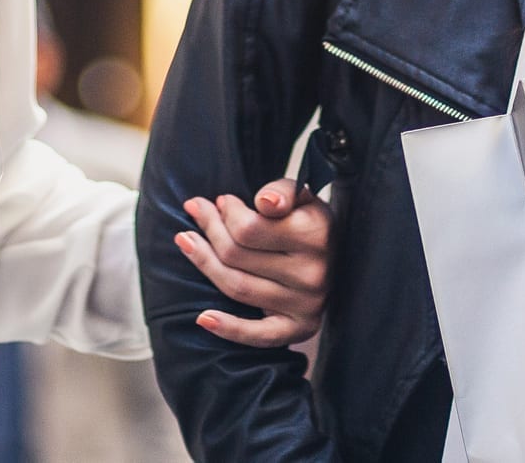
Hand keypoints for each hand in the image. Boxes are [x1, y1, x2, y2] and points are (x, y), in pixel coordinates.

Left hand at [174, 179, 330, 346]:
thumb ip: (283, 190)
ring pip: (237, 287)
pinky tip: (203, 318)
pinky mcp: (299, 329)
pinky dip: (229, 329)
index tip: (221, 201)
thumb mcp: (301, 197)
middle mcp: (313, 273)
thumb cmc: (307, 221)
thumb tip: (265, 203)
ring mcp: (306, 304)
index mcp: (316, 234)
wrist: (338, 256)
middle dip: (210, 230)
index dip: (227, 212)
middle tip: (197, 212)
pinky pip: (259, 335)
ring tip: (186, 241)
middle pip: (236, 255)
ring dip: (204, 263)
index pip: (248, 228)